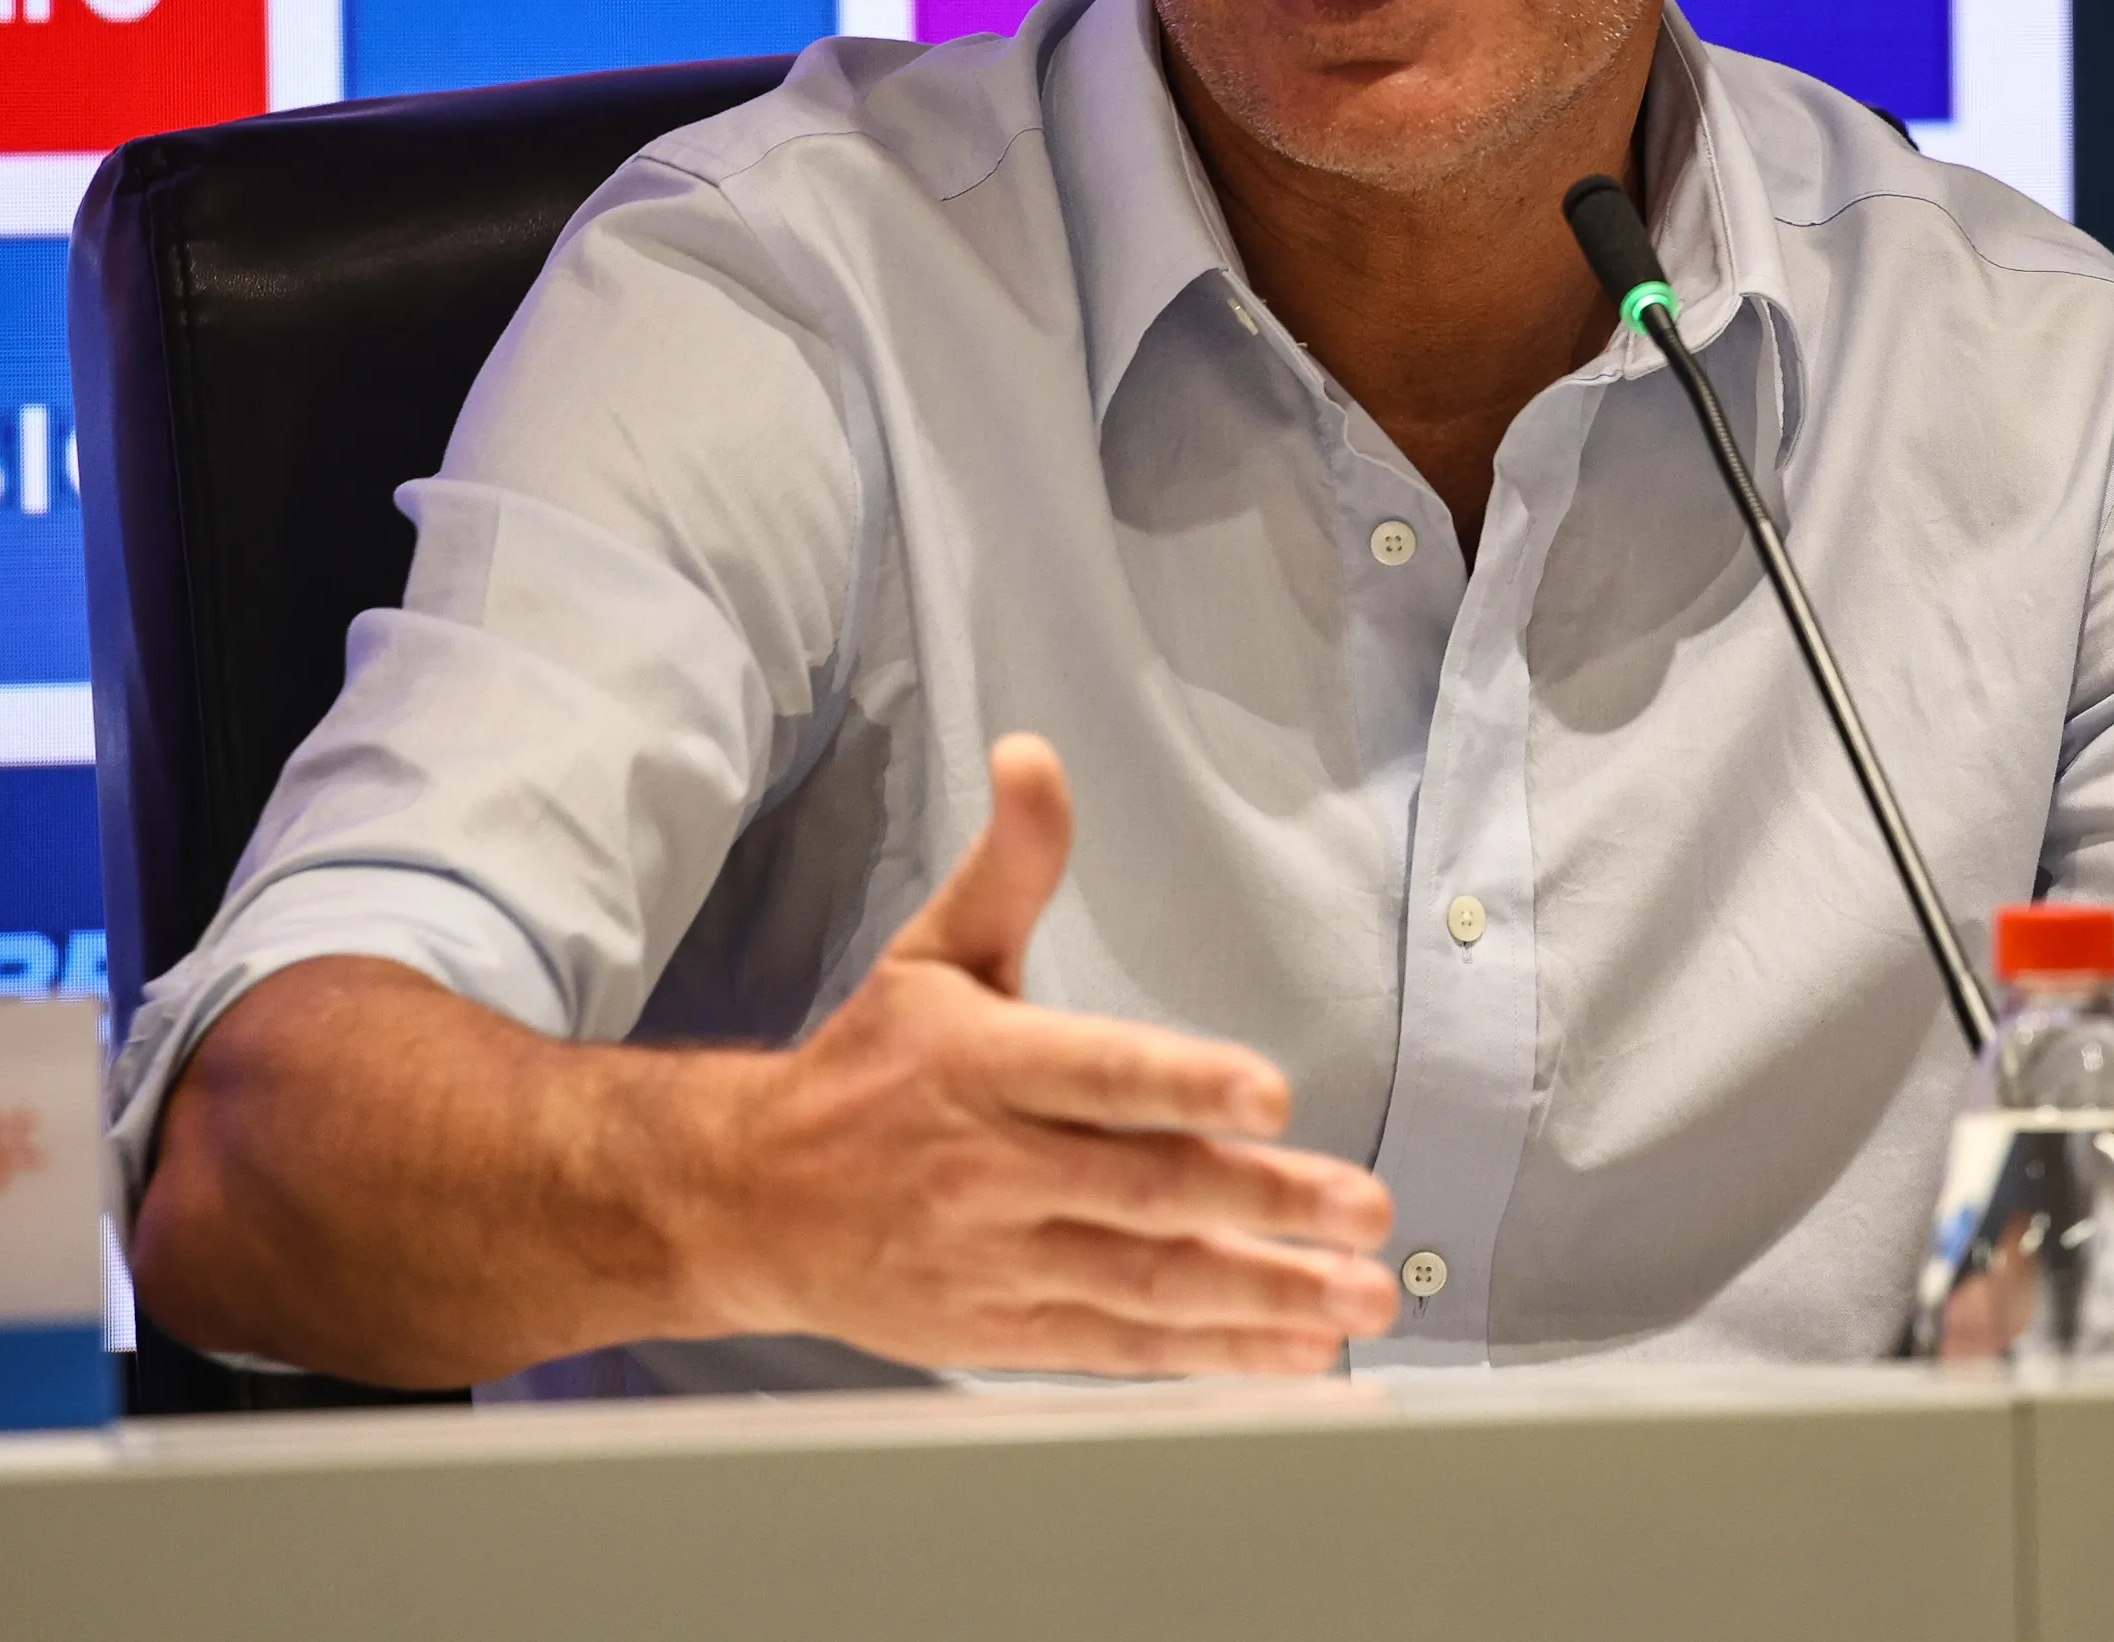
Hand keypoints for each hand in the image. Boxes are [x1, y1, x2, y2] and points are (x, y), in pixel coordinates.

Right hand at [684, 733, 1400, 1375]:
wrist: (749, 1202)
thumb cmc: (865, 1070)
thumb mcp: (931, 952)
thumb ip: (1010, 866)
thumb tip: (1035, 756)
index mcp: (981, 1064)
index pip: (1096, 1074)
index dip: (1181, 1085)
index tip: (1269, 1095)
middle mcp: (992, 1167)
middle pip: (1143, 1190)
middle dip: (1264, 1203)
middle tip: (1364, 1210)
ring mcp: (1000, 1259)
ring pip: (1147, 1282)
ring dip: (1263, 1293)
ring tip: (1356, 1294)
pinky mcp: (1005, 1331)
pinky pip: (1121, 1348)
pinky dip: (1211, 1357)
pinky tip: (1292, 1354)